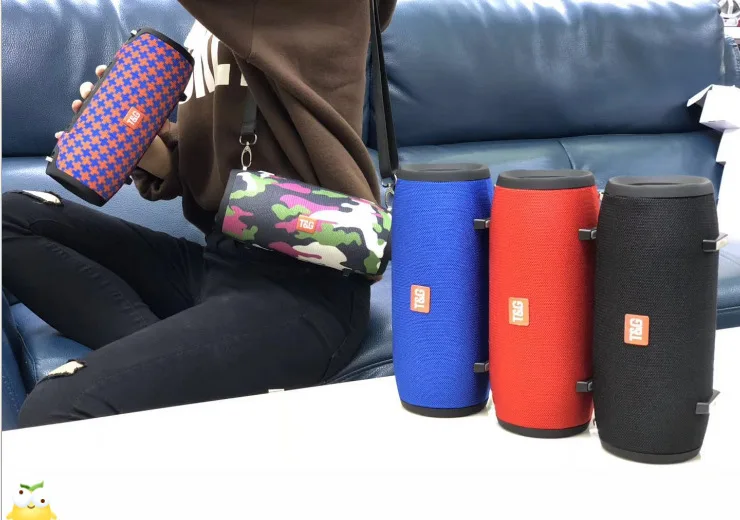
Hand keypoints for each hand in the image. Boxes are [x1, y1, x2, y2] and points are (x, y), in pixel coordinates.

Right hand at [54, 65, 172, 179]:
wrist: (143, 149)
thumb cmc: (146, 130)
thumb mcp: (155, 126)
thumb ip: (160, 125)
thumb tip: (163, 124)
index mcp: (119, 98)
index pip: (109, 82)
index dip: (103, 73)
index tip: (102, 70)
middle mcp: (106, 106)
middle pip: (92, 92)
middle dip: (88, 88)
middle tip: (90, 90)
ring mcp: (99, 119)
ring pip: (83, 108)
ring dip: (78, 104)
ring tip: (78, 105)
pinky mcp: (95, 132)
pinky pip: (79, 131)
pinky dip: (66, 133)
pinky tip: (61, 135)